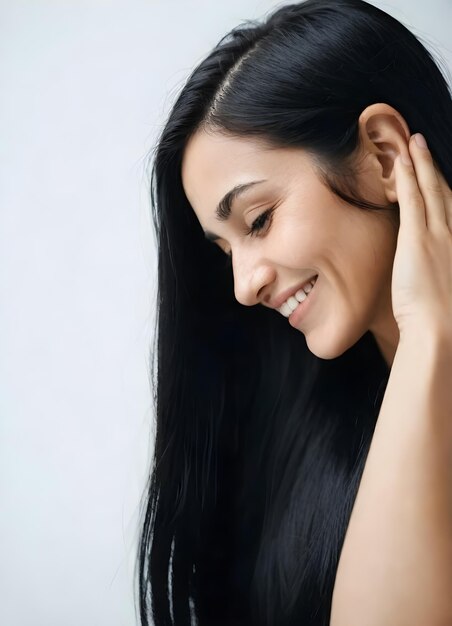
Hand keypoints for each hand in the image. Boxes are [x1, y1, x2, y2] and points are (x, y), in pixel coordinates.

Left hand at [391, 133, 451, 338]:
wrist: (442, 332)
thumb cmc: (444, 323)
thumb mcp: (447, 291)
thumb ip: (441, 274)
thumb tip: (431, 274)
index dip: (446, 189)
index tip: (439, 175)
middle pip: (446, 193)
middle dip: (434, 167)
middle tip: (425, 143)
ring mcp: (439, 235)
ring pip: (431, 190)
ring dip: (422, 163)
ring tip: (414, 142)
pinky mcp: (418, 240)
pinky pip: (413, 200)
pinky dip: (407, 178)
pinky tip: (401, 161)